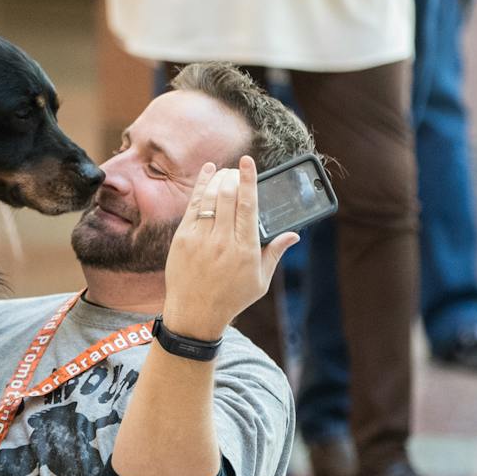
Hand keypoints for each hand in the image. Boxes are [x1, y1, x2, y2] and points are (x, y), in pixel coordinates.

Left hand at [161, 157, 296, 339]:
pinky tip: (207, 173)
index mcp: (245, 250)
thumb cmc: (231, 298)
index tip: (247, 162)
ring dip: (218, 179)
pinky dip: (201, 186)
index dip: (248, 180)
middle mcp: (222, 242)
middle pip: (228, 196)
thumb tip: (294, 235)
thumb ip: (275, 253)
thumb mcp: (260, 280)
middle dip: (233, 176)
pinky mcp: (182, 239)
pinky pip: (193, 205)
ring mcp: (200, 239)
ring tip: (225, 171)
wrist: (194, 314)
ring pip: (210, 198)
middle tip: (237, 169)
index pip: (248, 206)